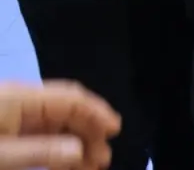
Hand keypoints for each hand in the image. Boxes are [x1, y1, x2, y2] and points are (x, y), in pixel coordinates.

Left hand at [0, 80, 120, 169]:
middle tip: (102, 160)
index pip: (70, 98)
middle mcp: (22, 101)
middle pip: (67, 110)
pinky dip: (57, 149)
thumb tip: (81, 150)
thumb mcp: (2, 156)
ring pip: (56, 124)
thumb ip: (40, 151)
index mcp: (21, 98)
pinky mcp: (9, 128)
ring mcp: (15, 115)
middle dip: (89, 132)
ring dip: (75, 143)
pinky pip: (41, 134)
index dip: (97, 111)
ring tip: (89, 167)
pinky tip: (68, 163)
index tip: (115, 131)